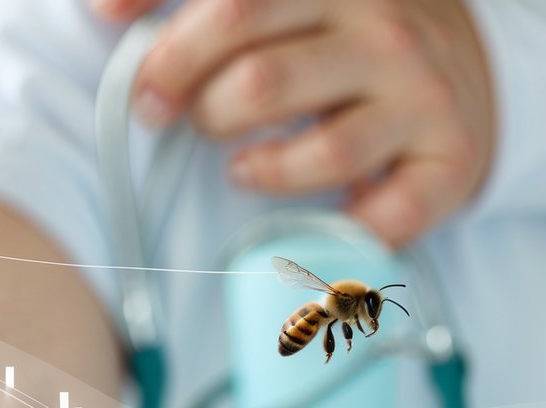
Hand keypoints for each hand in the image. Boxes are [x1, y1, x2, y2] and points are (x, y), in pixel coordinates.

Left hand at [95, 0, 495, 247]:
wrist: (459, 73)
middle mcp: (382, 30)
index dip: (171, 54)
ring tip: (243, 167)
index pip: (232, 8)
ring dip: (263, 172)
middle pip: (261, 81)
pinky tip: (320, 217)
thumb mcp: (280, 1)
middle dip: (202, 114)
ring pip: (322, 152)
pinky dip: (342, 231)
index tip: (142, 89)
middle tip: (179, 123)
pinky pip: (385, 216)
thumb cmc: (341, 40)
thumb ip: (197, 2)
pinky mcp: (451, 160)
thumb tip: (103, 9)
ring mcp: (421, 96)